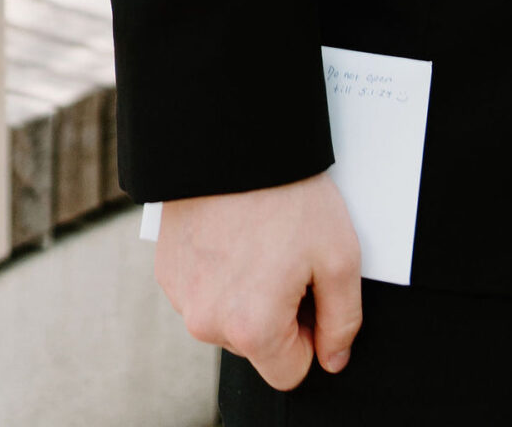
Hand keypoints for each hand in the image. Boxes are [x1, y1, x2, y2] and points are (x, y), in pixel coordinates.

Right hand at [155, 172, 361, 390]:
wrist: (234, 139)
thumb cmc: (291, 195)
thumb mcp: (340, 255)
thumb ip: (343, 319)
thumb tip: (334, 359)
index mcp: (252, 329)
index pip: (290, 371)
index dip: (312, 334)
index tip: (315, 291)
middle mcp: (208, 324)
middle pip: (258, 343)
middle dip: (279, 309)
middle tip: (290, 252)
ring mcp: (182, 298)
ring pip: (229, 316)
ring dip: (248, 290)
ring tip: (262, 236)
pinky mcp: (168, 270)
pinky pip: (204, 289)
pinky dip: (222, 269)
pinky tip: (236, 229)